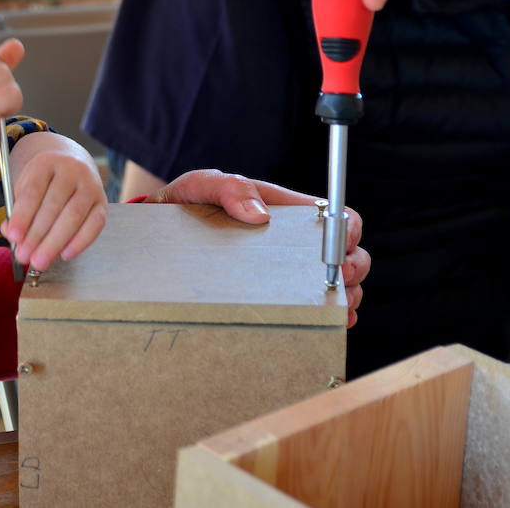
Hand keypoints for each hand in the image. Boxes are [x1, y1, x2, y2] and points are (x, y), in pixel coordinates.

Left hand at [1, 135, 107, 271]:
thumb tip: (12, 235)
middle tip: (24, 256)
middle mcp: (71, 170)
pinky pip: (95, 224)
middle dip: (36, 235)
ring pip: (74, 216)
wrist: (71, 163)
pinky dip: (80, 242)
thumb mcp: (25, 186)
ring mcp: (90, 185)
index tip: (12, 237)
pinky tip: (65, 254)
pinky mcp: (102, 201)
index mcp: (46, 162)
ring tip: (40, 261)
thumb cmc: (44, 181)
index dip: (22, 216)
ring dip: (55, 242)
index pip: (32, 191)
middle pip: (53, 205)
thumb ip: (17, 210)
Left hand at [147, 169, 369, 327]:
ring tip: (334, 305)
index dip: (347, 229)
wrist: (156, 240)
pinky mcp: (275, 293)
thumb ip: (228, 188)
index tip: (343, 245)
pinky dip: (329, 315)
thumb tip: (260, 215)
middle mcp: (292, 240)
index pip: (333, 214)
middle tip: (338, 280)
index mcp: (282, 209)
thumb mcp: (199, 187)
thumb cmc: (182, 207)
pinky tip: (330, 322)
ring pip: (336, 283)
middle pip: (345, 252)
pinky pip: (313, 306)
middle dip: (353, 267)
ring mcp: (286, 269)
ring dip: (344, 295)